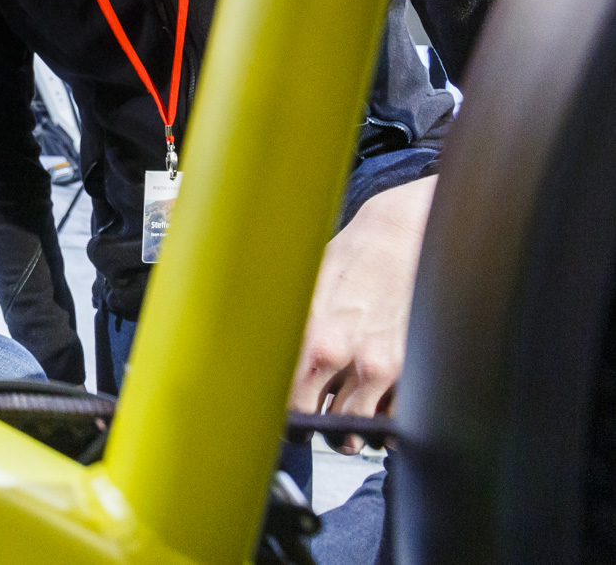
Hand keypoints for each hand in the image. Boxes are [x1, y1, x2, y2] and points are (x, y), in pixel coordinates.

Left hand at [290, 175, 436, 452]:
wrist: (403, 238)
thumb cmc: (351, 259)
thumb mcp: (305, 288)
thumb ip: (288, 327)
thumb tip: (252, 356)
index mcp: (312, 335)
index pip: (286, 398)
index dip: (281, 412)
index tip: (278, 414)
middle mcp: (347, 356)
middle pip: (321, 423)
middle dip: (314, 425)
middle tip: (310, 418)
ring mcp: (384, 366)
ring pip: (359, 428)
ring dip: (349, 429)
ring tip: (343, 418)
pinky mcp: (415, 370)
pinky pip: (397, 419)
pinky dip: (384, 421)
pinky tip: (375, 405)